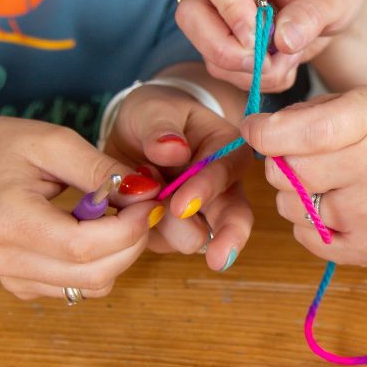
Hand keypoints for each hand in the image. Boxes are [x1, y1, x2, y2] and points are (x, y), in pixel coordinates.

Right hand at [0, 116, 160, 300]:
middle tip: (144, 208)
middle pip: (94, 274)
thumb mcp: (53, 142)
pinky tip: (96, 231)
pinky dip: (102, 263)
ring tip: (118, 215)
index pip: (83, 246)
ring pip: (93, 286)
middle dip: (133, 243)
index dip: (129, 228)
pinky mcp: (23, 287)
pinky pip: (80, 287)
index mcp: (8, 221)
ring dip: (121, 254)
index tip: (148, 201)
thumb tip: (146, 191)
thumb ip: (99, 168)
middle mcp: (7, 260)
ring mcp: (13, 279)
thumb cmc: (1, 147)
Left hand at [107, 84, 252, 271]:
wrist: (136, 133)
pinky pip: (162, 243)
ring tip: (137, 199)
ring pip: (195, 237)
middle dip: (228, 238)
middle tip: (218, 258)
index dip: (205, 189)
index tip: (181, 205)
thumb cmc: (154, 114)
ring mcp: (201, 215)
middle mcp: (223, 187)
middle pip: (235, 218)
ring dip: (166, 227)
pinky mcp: (174, 233)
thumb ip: (161, 126)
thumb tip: (173, 149)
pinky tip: (131, 210)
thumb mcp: (154, 108)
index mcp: (228, 150)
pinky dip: (145, 232)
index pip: (226, 171)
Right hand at [176, 0, 366, 92]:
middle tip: (265, 60)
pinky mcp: (225, 42)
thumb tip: (283, 39)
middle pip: (189, 14)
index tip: (257, 33)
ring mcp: (220, 14)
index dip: (228, 6)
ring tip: (288, 61)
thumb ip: (313, 14)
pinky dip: (254, 79)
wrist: (335, 14)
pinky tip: (282, 67)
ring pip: (205, 50)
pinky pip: (223, 70)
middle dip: (226, 49)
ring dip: (248, 70)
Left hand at [242, 87, 366, 265]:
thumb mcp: (355, 103)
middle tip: (300, 159)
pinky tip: (336, 208)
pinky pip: (305, 237)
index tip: (253, 130)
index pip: (309, 133)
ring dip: (294, 195)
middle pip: (290, 173)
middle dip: (281, 164)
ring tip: (327, 184)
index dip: (267, 134)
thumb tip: (254, 134)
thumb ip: (303, 115)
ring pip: (291, 207)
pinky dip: (308, 223)